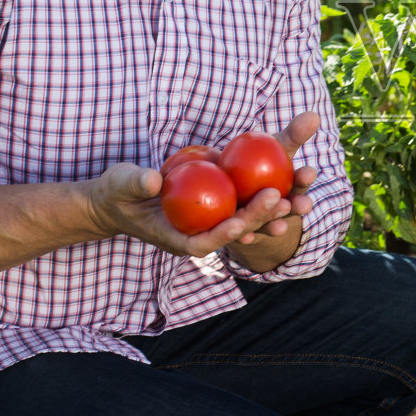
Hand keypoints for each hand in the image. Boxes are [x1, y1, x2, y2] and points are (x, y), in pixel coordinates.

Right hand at [85, 112, 320, 258]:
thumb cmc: (115, 194)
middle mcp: (202, 233)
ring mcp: (213, 219)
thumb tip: (153, 179)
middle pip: (235, 228)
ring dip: (274, 206)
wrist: (121, 198)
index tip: (240, 224)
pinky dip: (266, 187)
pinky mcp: (219, 203)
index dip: (223, 235)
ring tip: (300, 192)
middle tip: (282, 198)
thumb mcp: (119, 186)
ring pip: (249, 214)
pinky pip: (246, 196)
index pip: (204, 242)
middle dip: (260, 217)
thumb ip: (135, 183)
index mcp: (178, 239)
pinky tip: (291, 173)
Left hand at [222, 111, 319, 245]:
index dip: (304, 179)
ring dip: (270, 222)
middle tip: (293, 203)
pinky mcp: (240, 234)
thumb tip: (315, 115)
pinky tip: (241, 233)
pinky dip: (242, 235)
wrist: (229, 186)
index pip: (299, 183)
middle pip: (286, 208)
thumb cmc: (258, 162)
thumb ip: (293, 134)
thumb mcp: (274, 146)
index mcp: (290, 189)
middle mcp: (278, 210)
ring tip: (273, 223)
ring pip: (265, 223)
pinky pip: (241, 235)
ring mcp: (260, 224)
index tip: (309, 171)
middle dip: (292, 207)